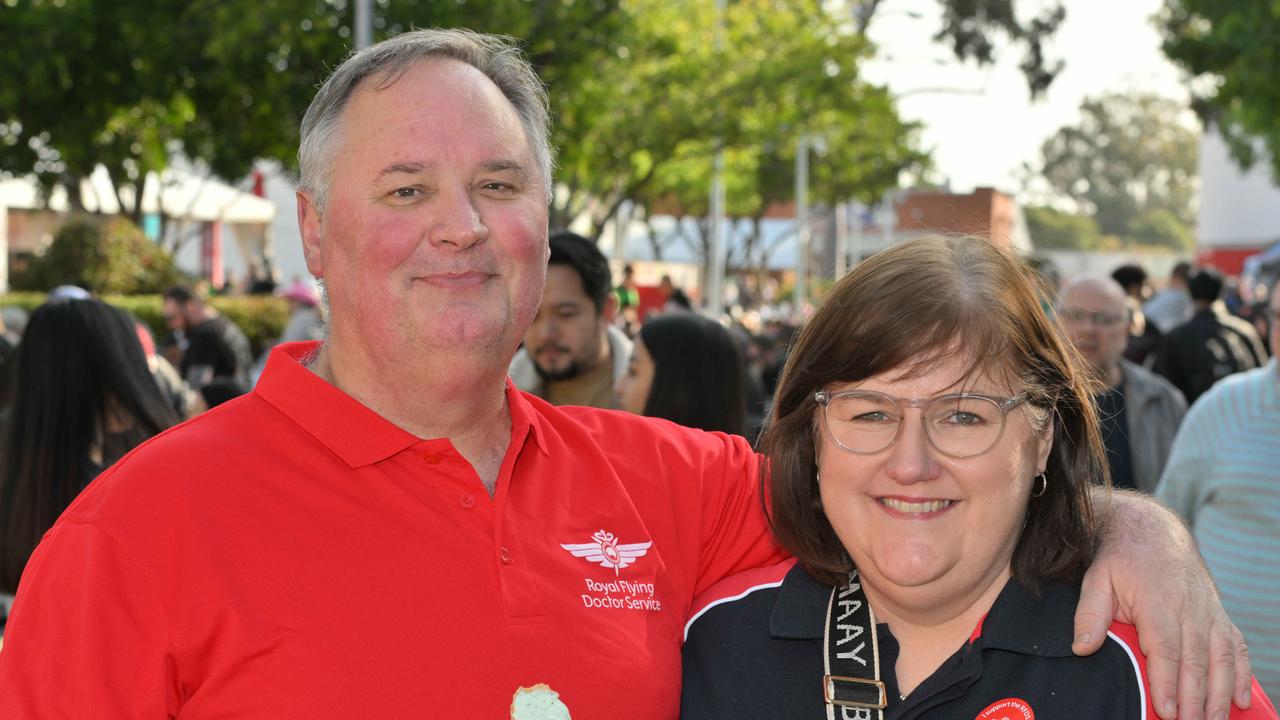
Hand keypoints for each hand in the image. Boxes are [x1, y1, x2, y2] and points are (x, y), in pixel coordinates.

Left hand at [1072, 490, 1250, 719]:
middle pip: (1196, 659)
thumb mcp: (1096, 579)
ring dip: (1220, 693)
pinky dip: (1242, 674)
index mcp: (1157, 600)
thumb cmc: (1121, 560)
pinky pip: (1237, 647)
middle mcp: (1189, 607)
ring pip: (1222, 657)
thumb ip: (1089, 614)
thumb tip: (1082, 647)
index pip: (1165, 648)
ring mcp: (1209, 611)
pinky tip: (1241, 700)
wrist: (1152, 531)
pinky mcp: (1219, 614)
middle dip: (1195, 698)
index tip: (1167, 710)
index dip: (1168, 682)